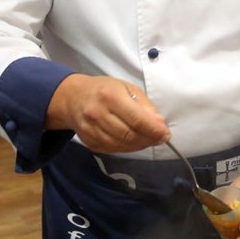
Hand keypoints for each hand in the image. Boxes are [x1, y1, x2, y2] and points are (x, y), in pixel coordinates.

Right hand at [46, 74, 169, 153]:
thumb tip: (160, 124)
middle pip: (130, 135)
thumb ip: (145, 106)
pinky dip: (128, 148)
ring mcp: (91, 130)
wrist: (73, 98)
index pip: (137, 119)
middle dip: (149, 139)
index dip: (154, 130)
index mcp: (110, 96)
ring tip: (149, 139)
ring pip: (122, 146)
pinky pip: (113, 150)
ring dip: (140, 145)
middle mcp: (98, 114)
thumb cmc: (105, 89)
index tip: (166, 134)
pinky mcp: (89, 142)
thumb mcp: (127, 88)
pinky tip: (134, 142)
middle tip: (160, 138)